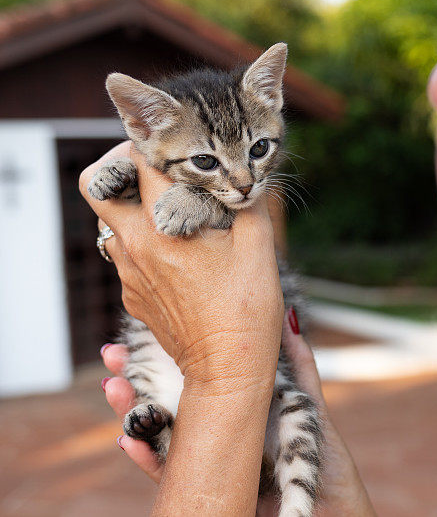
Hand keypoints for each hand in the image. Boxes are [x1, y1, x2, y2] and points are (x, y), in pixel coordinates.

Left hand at [80, 141, 283, 386]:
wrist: (227, 370)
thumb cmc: (247, 310)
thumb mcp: (259, 247)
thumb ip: (251, 202)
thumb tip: (251, 178)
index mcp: (163, 229)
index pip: (138, 163)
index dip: (156, 146)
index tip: (176, 148)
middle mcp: (134, 248)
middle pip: (96, 187)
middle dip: (120, 168)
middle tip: (156, 170)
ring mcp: (129, 274)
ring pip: (110, 222)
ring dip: (134, 208)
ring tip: (175, 213)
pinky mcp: (133, 295)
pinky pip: (125, 254)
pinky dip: (145, 242)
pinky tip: (181, 253)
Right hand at [102, 311, 377, 516]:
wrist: (333, 512)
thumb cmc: (325, 463)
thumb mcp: (308, 409)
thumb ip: (297, 368)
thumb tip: (287, 318)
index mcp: (237, 413)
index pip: (195, 382)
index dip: (168, 360)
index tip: (143, 335)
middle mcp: (217, 437)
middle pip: (168, 405)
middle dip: (136, 382)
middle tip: (111, 356)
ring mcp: (209, 464)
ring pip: (161, 437)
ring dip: (132, 414)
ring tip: (113, 389)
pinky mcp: (208, 490)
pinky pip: (171, 476)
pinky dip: (148, 460)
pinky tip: (128, 441)